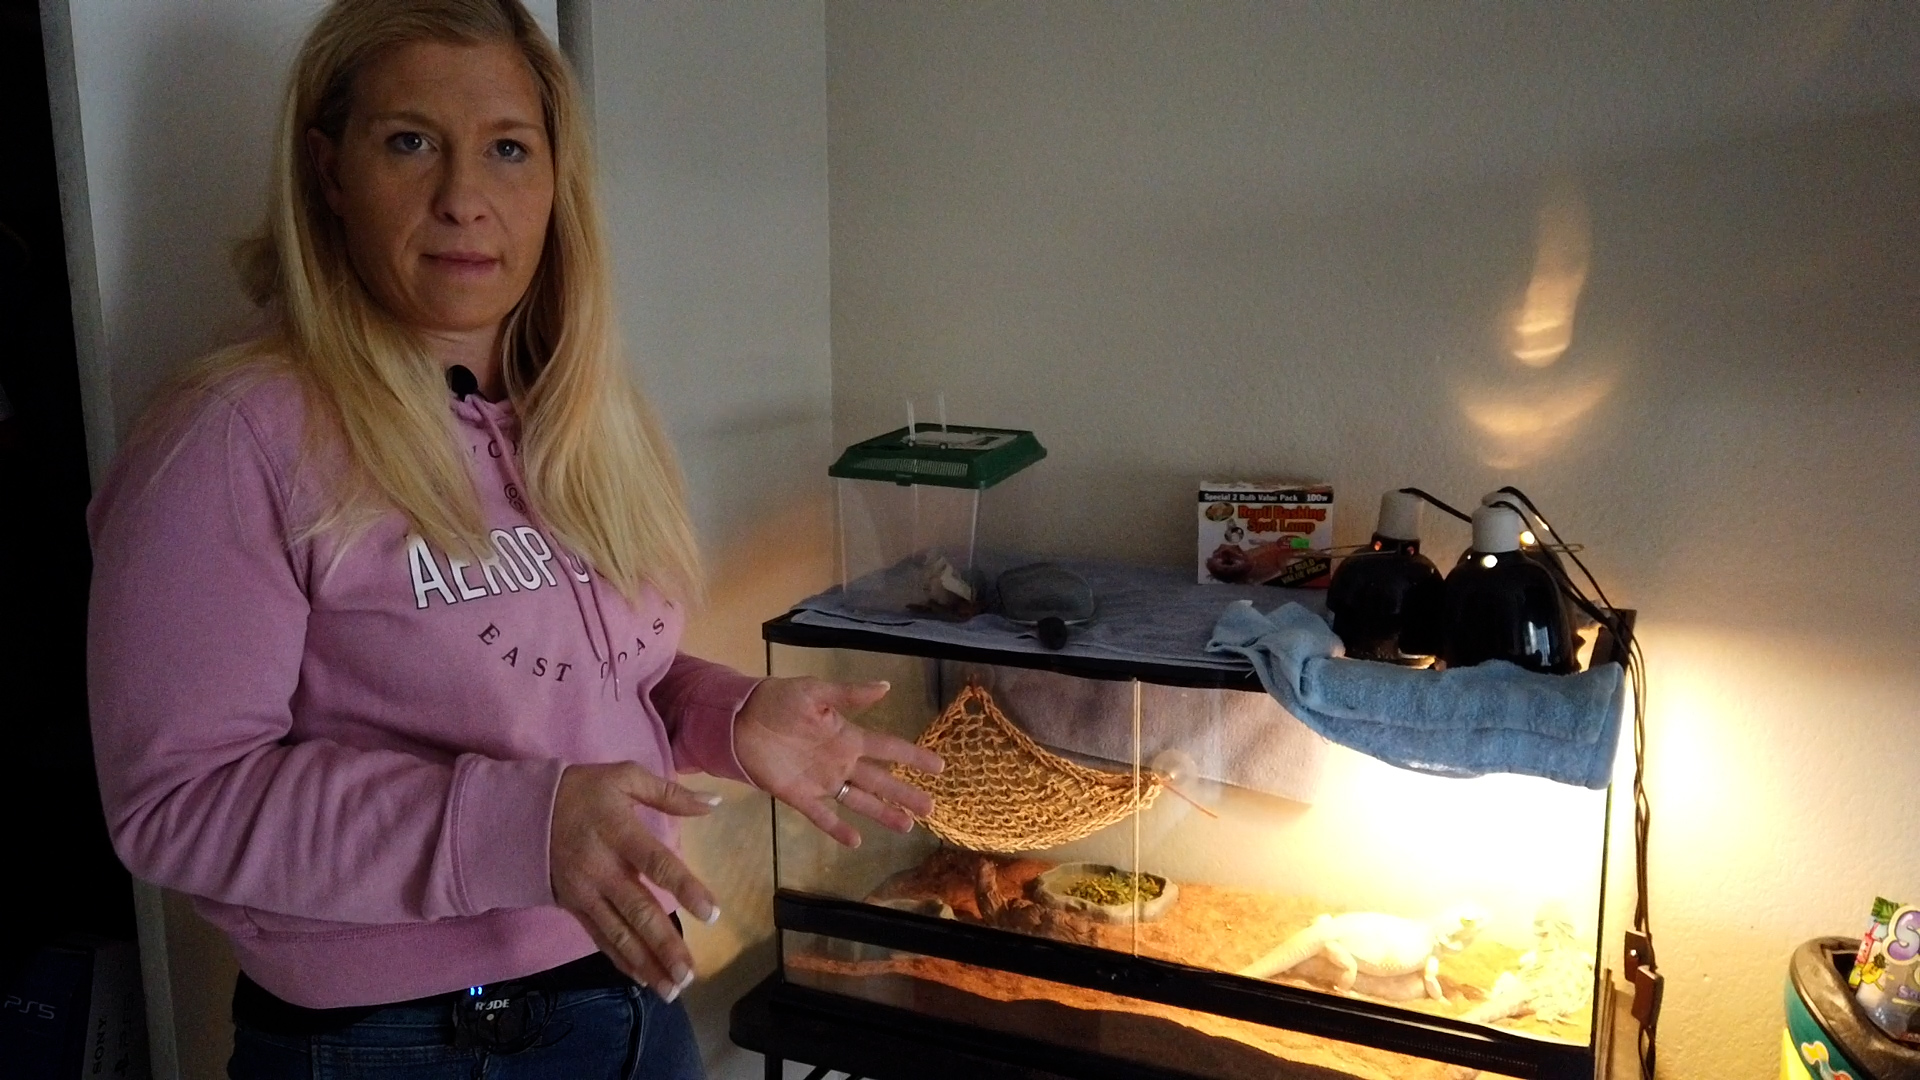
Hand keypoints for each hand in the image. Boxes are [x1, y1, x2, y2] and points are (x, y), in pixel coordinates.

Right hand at [549, 762, 719, 1001]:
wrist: (520, 810)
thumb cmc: (582, 790)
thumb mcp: (624, 776)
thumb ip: (670, 793)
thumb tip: (713, 802)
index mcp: (619, 832)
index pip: (657, 863)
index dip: (685, 888)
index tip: (712, 913)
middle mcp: (602, 868)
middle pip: (638, 910)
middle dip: (665, 945)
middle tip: (690, 973)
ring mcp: (585, 892)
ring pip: (618, 934)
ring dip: (646, 963)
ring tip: (673, 988)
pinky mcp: (573, 907)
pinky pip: (599, 938)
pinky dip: (621, 960)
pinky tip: (642, 979)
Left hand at [734, 677, 943, 847]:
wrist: (740, 718)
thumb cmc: (778, 700)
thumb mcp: (816, 692)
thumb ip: (849, 694)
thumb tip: (885, 687)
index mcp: (848, 736)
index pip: (889, 748)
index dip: (914, 757)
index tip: (940, 766)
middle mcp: (840, 761)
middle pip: (881, 780)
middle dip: (905, 794)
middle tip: (931, 809)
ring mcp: (821, 781)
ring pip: (859, 800)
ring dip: (882, 813)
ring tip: (906, 826)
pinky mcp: (798, 795)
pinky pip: (822, 815)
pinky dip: (838, 828)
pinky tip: (855, 841)